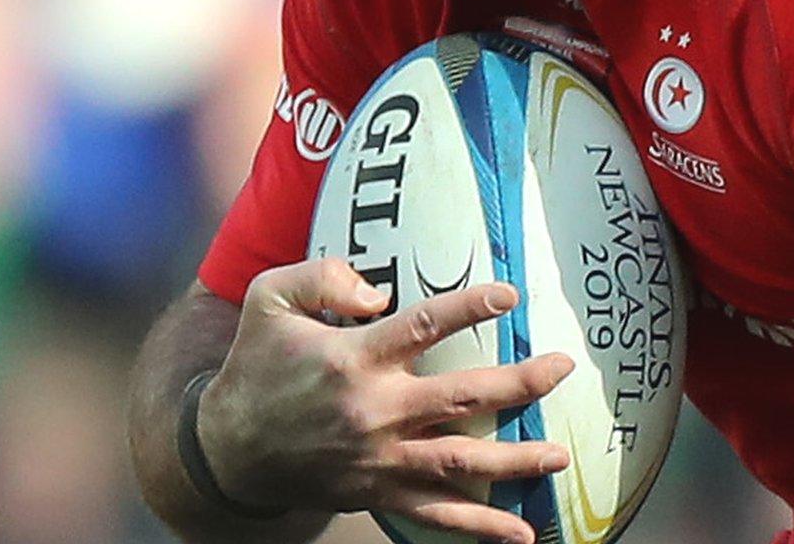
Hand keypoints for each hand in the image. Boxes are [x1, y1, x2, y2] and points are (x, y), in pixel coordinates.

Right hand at [199, 257, 575, 543]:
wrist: (230, 448)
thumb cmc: (257, 365)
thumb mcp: (268, 299)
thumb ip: (320, 276)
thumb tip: (379, 290)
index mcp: (352, 359)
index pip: (423, 325)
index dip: (469, 307)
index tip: (510, 295)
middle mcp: (374, 411)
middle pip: (462, 397)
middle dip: (521, 383)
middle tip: (563, 367)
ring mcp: (380, 458)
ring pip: (461, 460)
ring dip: (516, 460)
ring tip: (560, 455)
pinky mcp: (379, 491)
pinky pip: (437, 513)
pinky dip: (480, 527)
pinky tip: (520, 534)